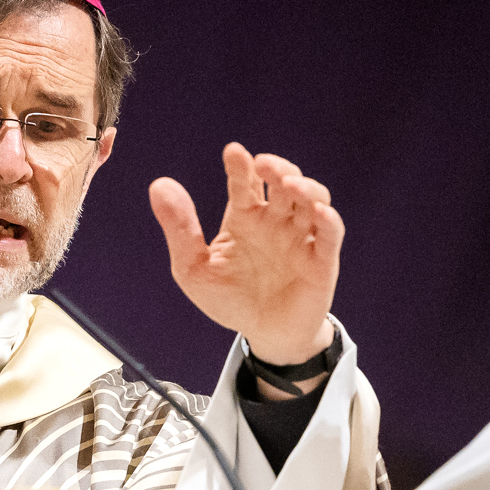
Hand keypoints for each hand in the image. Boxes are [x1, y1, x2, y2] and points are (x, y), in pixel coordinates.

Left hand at [151, 143, 342, 367]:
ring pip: (312, 199)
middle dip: (277, 168)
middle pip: (283, 182)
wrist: (262, 336)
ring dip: (305, 187)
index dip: (240, 166)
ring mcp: (301, 237)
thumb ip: (180, 229)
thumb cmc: (229, 300)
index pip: (245, 182)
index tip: (233, 153)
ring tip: (290, 184)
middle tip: (264, 164)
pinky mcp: (322, 260)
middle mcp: (276, 220)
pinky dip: (328, 221)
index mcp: (245, 217)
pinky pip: (330, 234)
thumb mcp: (194, 269)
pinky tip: (319, 212)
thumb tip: (158, 184)